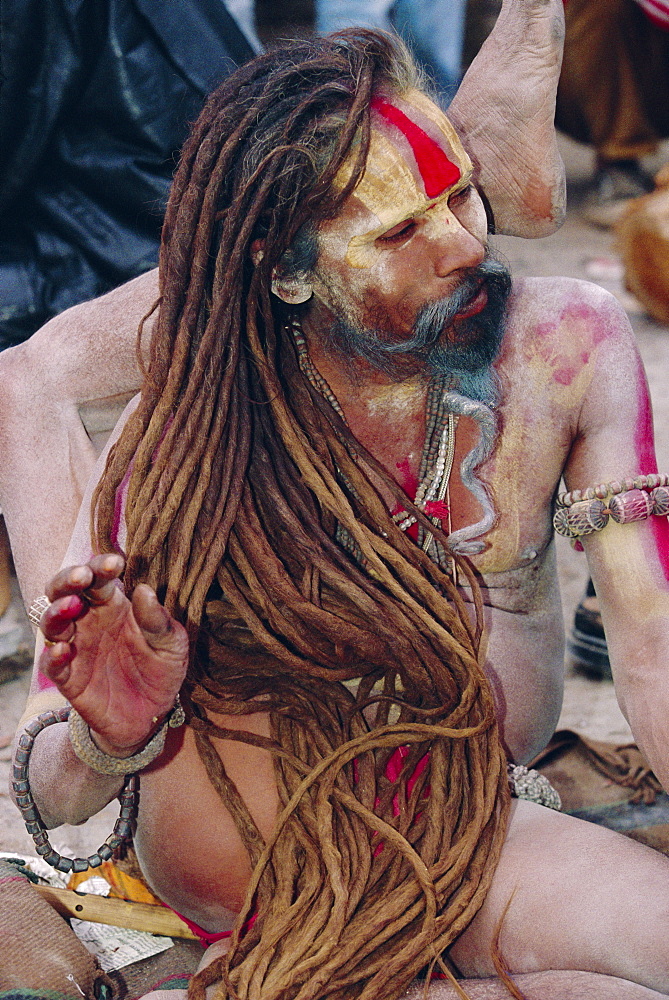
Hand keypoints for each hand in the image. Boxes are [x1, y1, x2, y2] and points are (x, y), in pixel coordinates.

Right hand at [39, 554, 188, 756]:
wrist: (152, 715)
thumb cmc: (161, 670)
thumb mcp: (171, 645)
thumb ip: (158, 620)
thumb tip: (144, 589)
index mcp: (114, 605)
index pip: (100, 578)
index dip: (102, 565)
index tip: (116, 562)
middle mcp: (89, 620)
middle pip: (65, 590)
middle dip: (69, 579)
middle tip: (82, 576)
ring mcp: (76, 647)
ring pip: (51, 622)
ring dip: (56, 611)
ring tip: (71, 606)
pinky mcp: (68, 677)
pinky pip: (51, 663)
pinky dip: (53, 655)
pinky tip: (64, 649)